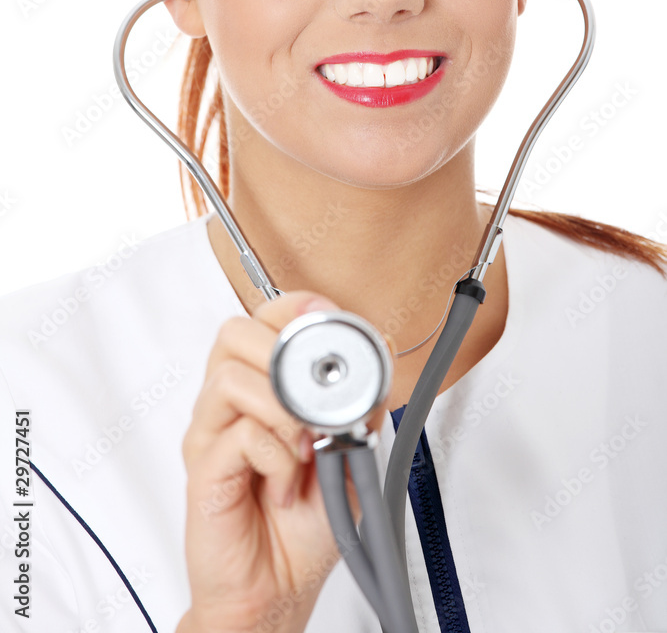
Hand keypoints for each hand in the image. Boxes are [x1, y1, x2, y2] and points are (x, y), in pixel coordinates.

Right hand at [176, 292, 388, 632]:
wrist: (281, 587)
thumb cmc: (308, 521)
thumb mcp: (352, 451)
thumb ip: (362, 402)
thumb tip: (380, 354)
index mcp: (261, 387)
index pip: (262, 319)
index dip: (293, 308)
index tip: (327, 319)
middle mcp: (230, 403)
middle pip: (233, 333)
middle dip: (282, 353)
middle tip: (312, 394)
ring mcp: (212, 433)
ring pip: (230, 375)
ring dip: (282, 407)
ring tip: (303, 444)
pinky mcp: (205, 468)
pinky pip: (239, 433)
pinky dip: (277, 455)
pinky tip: (285, 481)